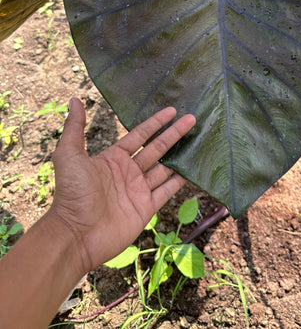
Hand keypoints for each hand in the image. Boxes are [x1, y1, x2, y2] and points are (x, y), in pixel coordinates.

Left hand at [49, 97, 195, 273]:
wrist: (76, 234)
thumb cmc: (72, 193)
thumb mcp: (69, 155)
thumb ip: (75, 128)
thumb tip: (75, 100)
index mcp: (113, 158)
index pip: (140, 135)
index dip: (156, 123)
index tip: (172, 111)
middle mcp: (128, 172)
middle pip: (157, 148)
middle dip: (174, 134)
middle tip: (192, 119)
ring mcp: (139, 190)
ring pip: (165, 168)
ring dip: (180, 155)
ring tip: (197, 141)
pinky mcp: (146, 208)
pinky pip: (167, 191)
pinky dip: (180, 181)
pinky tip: (192, 170)